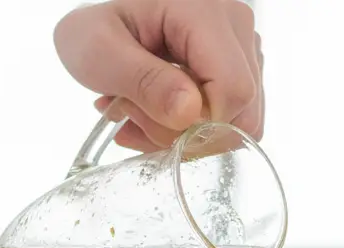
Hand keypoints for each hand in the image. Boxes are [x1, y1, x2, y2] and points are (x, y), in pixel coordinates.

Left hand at [54, 0, 263, 151]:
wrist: (104, 28)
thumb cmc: (99, 31)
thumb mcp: (100, 50)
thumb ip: (143, 80)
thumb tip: (189, 113)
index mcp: (208, 15)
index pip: (234, 91)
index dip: (198, 126)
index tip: (150, 118)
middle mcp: (238, 30)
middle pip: (242, 115)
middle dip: (187, 134)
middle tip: (137, 116)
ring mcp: (244, 54)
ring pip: (236, 127)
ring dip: (183, 136)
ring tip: (142, 114)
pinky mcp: (239, 75)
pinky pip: (228, 126)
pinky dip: (190, 134)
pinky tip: (156, 117)